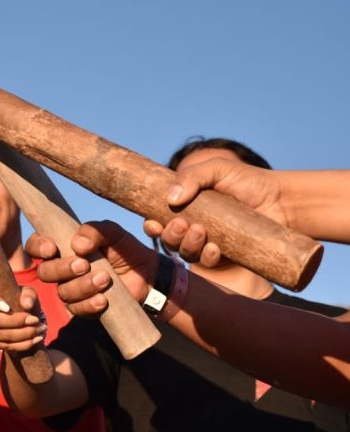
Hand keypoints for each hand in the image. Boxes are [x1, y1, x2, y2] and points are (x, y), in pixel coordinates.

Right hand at [0, 284, 44, 351]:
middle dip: (14, 321)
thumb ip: (28, 295)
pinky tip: (37, 339)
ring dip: (21, 334)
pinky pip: (6, 346)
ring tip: (38, 329)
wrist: (27, 318)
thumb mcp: (29, 294)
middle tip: (33, 320)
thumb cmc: (24, 300)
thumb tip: (27, 304)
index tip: (8, 307)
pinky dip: (23, 344)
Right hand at [26, 222, 157, 317]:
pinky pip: (77, 309)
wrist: (148, 274)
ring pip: (63, 292)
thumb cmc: (126, 249)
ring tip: (104, 278)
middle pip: (45, 273)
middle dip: (62, 269)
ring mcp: (71, 289)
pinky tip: (103, 300)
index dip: (38, 247)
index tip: (52, 248)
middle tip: (84, 265)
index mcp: (62, 246)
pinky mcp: (84, 307)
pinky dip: (89, 304)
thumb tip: (77, 245)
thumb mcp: (113, 233)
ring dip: (82, 286)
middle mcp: (62, 269)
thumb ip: (95, 231)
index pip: (35, 246)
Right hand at [144, 157, 284, 265]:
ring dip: (186, 245)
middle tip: (181, 224)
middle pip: (168, 239)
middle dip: (169, 235)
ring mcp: (208, 243)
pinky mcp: (225, 256)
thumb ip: (192, 176)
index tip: (152, 223)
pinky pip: (208, 263)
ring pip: (185, 252)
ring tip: (199, 231)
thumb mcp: (217, 168)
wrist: (280, 199)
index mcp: (185, 207)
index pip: (159, 220)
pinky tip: (214, 248)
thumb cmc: (247, 180)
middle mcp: (192, 227)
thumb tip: (171, 199)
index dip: (151, 225)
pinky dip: (207, 257)